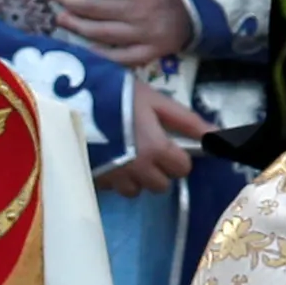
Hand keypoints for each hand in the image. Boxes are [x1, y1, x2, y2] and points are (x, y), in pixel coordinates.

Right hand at [94, 83, 211, 197]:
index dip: (177, 155)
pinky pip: (113, 187)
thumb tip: (220, 136)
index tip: (167, 142)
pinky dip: (114, 177)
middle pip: (161, 185)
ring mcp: (114, 179)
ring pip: (136, 191)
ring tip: (124, 153)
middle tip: (144, 147)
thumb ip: (186, 120)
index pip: (182, 169)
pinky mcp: (93, 180)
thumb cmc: (115, 93)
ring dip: (135, 177)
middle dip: (158, 169)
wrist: (65, 99)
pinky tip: (106, 156)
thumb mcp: (153, 100)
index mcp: (157, 151)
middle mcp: (138, 171)